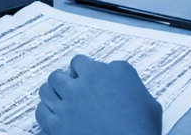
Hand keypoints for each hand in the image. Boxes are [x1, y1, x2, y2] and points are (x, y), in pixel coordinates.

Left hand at [36, 54, 161, 134]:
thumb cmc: (143, 132)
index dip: (82, 72)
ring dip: (51, 94)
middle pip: (60, 74)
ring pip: (46, 88)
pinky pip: (40, 111)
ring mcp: (69, 103)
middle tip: (70, 92)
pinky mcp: (57, 125)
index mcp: (111, 73)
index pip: (82, 62)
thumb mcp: (150, 103)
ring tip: (57, 101)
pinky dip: (45, 112)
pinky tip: (53, 117)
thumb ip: (132, 88)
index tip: (84, 81)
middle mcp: (86, 83)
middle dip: (64, 82)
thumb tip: (123, 89)